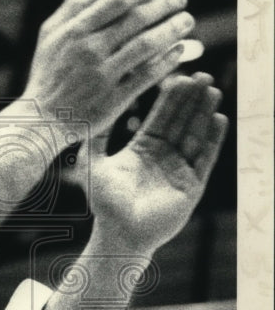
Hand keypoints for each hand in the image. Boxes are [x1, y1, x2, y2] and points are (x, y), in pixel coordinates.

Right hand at [24, 0, 197, 140]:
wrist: (40, 119)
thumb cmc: (47, 74)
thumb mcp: (49, 35)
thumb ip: (73, 7)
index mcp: (73, 31)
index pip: (117, 0)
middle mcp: (88, 51)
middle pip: (136, 19)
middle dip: (164, 4)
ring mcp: (102, 76)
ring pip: (146, 45)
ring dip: (172, 29)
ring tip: (187, 21)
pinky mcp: (113, 100)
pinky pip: (147, 75)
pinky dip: (166, 61)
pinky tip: (179, 50)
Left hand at [87, 72, 227, 253]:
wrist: (118, 234)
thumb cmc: (104, 203)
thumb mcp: (92, 163)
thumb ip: (95, 137)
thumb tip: (91, 109)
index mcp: (143, 149)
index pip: (160, 117)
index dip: (170, 97)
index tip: (179, 75)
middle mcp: (164, 157)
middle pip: (181, 121)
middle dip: (191, 99)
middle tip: (202, 75)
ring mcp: (179, 170)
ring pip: (196, 135)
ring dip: (204, 113)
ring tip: (212, 90)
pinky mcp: (192, 185)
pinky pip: (205, 158)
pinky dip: (213, 139)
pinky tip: (219, 119)